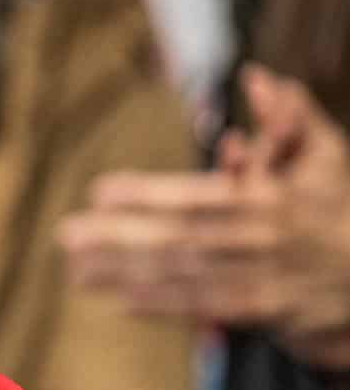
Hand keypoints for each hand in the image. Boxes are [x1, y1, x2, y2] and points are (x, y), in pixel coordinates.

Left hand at [60, 67, 349, 369]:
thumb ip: (291, 118)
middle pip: (179, 239)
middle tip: (66, 233)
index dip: (147, 194)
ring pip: (184, 276)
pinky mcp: (265, 312)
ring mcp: (262, 278)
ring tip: (76, 266)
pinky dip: (163, 305)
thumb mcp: (328, 158)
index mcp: (271, 198)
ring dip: (126, 272)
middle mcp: (260, 239)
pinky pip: (205, 308)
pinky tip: (119, 300)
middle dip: (119, 238)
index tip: (99, 191)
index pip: (198, 196)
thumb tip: (258, 77)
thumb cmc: (344, 208)